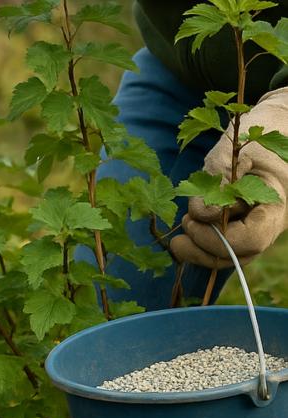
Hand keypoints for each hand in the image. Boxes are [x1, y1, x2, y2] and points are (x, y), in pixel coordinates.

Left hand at [171, 88, 287, 267]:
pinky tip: (184, 233)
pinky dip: (201, 243)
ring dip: (199, 250)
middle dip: (203, 250)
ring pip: (229, 255)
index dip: (218, 238)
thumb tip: (202, 213)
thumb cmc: (255, 133)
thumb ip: (218, 179)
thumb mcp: (233, 150)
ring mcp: (256, 226)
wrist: (271, 125)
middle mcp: (269, 223)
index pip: (251, 239)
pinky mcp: (241, 225)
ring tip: (180, 234)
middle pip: (238, 255)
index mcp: (276, 206)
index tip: (191, 221)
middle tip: (177, 238)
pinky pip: (223, 245)